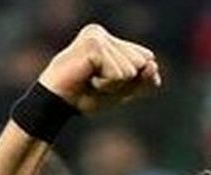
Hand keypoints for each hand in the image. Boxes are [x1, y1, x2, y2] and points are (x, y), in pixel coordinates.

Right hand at [38, 24, 160, 113]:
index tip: (104, 82)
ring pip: (130, 69)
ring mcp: (97, 36)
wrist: (57, 104)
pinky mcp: (94, 45)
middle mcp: (102, 33)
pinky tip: (88, 79)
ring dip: (113, 85)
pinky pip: (118, 73)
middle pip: (139, 63)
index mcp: (109, 39)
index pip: (144, 58)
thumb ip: (142, 80)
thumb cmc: (86, 96)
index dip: (132, 80)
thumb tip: (153, 65)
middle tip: (96, 83)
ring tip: (91, 81)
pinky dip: (107, 84)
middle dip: (122, 83)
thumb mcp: (121, 91)